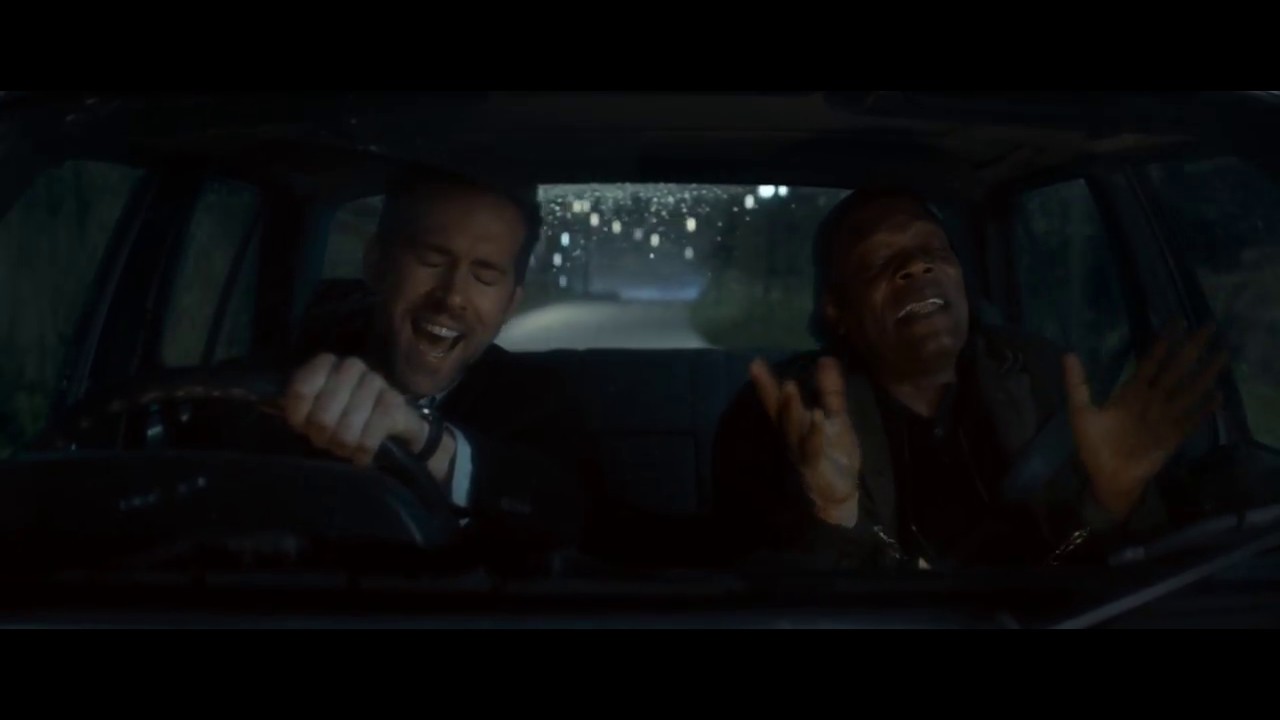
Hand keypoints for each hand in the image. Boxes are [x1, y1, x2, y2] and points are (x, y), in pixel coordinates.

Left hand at [282, 353, 428, 467]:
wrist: (391, 423)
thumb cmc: (343, 415)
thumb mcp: (313, 406)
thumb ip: (289, 402)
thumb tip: (244, 396)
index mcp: (326, 363)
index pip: (301, 391)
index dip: (298, 418)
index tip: (302, 428)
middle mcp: (351, 366)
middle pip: (322, 415)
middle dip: (322, 437)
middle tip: (327, 441)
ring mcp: (376, 382)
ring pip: (345, 430)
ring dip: (342, 447)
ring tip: (344, 448)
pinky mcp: (394, 402)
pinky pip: (369, 437)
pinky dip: (362, 453)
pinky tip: (361, 456)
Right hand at [751, 356, 861, 525]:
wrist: (841, 494)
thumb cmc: (835, 455)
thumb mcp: (835, 418)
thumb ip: (830, 391)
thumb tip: (825, 358)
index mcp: (796, 424)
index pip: (778, 401)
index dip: (766, 383)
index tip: (755, 361)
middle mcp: (792, 437)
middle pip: (778, 411)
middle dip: (768, 390)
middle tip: (757, 367)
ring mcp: (800, 452)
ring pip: (791, 428)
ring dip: (789, 407)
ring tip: (788, 385)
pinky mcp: (814, 466)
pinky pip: (811, 447)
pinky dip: (813, 431)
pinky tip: (815, 415)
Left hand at [1065, 323, 1227, 517]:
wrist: (1105, 477)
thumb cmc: (1093, 445)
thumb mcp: (1081, 412)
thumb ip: (1077, 384)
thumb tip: (1068, 353)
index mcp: (1131, 392)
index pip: (1151, 361)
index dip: (1163, 343)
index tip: (1177, 322)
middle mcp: (1152, 400)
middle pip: (1176, 369)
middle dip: (1191, 349)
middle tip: (1209, 326)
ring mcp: (1165, 418)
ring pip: (1189, 390)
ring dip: (1205, 374)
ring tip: (1222, 355)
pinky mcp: (1173, 437)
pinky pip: (1191, 420)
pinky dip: (1204, 410)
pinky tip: (1218, 396)